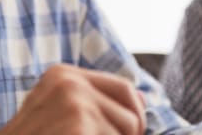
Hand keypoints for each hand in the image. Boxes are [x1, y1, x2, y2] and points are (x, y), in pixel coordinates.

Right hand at [0, 64, 145, 134]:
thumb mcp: (59, 112)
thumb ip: (94, 100)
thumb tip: (142, 98)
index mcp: (62, 74)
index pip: (123, 87)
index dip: (135, 112)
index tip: (132, 133)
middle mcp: (69, 81)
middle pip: (131, 106)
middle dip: (133, 131)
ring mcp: (74, 100)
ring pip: (129, 127)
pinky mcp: (79, 122)